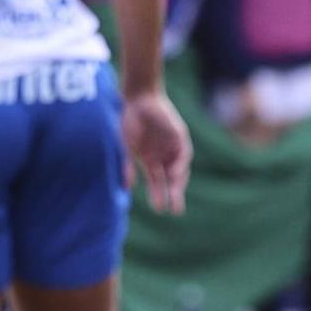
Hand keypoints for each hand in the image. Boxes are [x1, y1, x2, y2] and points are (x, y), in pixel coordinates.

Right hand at [122, 90, 190, 213]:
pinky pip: (184, 153)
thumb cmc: (130, 121)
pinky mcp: (180, 136)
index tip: (159, 209)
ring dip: (178, 183)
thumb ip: (129, 166)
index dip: (159, 195)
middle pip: (171, 179)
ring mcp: (173, 147)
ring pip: (179, 169)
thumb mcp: (127, 147)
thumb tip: (127, 187)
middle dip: (173, 194)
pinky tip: (175, 174)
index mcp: (151, 161)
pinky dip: (180, 164)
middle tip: (175, 211)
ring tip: (176, 197)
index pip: (157, 182)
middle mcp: (164, 156)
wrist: (138, 98)